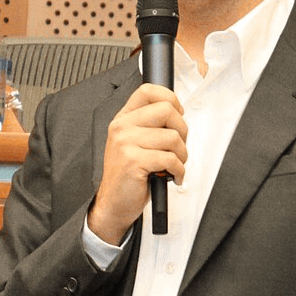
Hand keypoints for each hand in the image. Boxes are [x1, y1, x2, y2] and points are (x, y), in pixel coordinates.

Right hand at [88, 84, 187, 244]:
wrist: (113, 204)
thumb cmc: (128, 175)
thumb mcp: (134, 144)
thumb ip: (150, 126)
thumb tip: (177, 113)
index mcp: (123, 119)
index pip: (148, 91)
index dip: (170, 98)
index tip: (177, 114)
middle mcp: (122, 128)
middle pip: (167, 110)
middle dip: (182, 130)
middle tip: (177, 147)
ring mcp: (126, 143)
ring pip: (173, 137)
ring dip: (182, 156)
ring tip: (173, 165)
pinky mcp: (134, 161)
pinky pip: (171, 159)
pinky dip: (179, 171)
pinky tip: (172, 177)